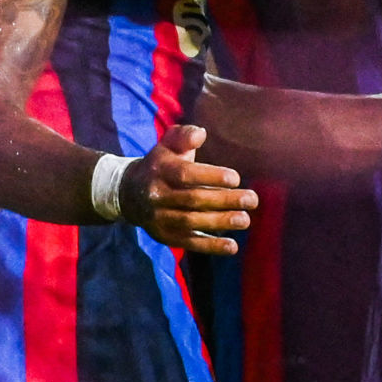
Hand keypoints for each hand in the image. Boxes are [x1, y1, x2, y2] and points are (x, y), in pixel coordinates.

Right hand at [118, 124, 257, 253]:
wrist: (128, 193)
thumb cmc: (161, 164)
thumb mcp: (168, 145)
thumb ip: (184, 136)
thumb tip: (201, 134)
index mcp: (160, 170)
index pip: (186, 175)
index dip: (211, 177)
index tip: (236, 178)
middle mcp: (157, 195)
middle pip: (193, 200)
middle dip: (224, 200)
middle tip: (252, 200)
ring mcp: (159, 218)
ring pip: (191, 222)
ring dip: (220, 223)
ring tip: (245, 220)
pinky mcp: (164, 236)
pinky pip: (188, 243)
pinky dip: (211, 247)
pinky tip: (232, 247)